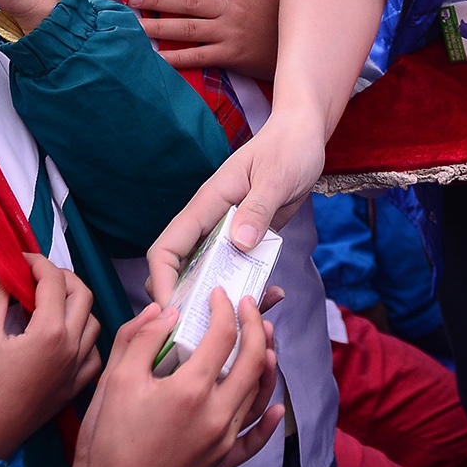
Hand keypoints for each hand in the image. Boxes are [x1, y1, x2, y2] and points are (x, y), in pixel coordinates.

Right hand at [0, 256, 103, 459]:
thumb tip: (1, 267)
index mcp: (49, 332)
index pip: (54, 281)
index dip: (37, 262)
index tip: (21, 259)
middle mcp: (71, 347)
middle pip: (82, 294)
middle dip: (62, 277)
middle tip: (37, 275)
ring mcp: (77, 369)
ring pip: (94, 321)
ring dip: (76, 305)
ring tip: (51, 302)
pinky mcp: (76, 387)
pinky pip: (94, 354)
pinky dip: (85, 339)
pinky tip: (66, 337)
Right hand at [69, 294, 281, 466]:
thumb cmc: (109, 443)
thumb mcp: (115, 382)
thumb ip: (140, 339)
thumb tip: (164, 311)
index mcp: (190, 390)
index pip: (223, 336)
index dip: (224, 308)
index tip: (218, 295)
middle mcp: (216, 414)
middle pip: (253, 360)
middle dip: (256, 326)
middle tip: (248, 306)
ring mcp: (223, 441)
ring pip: (259, 395)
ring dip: (266, 363)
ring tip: (266, 340)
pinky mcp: (222, 462)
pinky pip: (255, 440)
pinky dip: (269, 421)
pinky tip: (277, 407)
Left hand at [128, 0, 279, 79]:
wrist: (292, 43)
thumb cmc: (268, 8)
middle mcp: (229, 5)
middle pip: (187, 0)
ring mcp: (228, 31)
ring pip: (188, 29)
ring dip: (159, 28)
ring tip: (136, 27)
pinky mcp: (229, 54)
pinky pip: (198, 56)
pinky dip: (177, 59)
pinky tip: (157, 58)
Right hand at [146, 112, 322, 304]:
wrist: (304, 136)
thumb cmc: (288, 148)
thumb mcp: (277, 177)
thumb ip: (258, 209)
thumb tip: (238, 243)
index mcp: (208, 203)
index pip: (167, 247)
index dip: (162, 281)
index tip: (173, 312)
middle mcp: (211, 222)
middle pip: (181, 269)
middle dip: (188, 301)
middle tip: (211, 331)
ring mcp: (228, 232)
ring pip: (211, 275)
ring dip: (223, 299)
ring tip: (250, 315)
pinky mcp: (247, 239)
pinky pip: (239, 270)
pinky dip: (249, 286)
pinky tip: (272, 294)